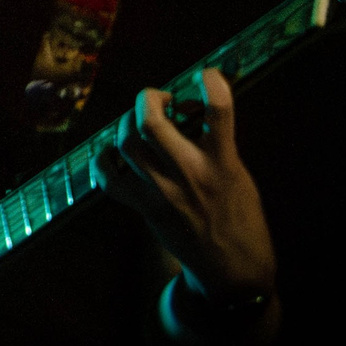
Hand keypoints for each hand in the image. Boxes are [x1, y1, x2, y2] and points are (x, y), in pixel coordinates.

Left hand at [95, 68, 276, 299]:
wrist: (233, 271)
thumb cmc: (241, 219)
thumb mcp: (240, 177)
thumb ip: (219, 145)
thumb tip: (193, 110)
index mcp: (222, 164)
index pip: (218, 112)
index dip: (212, 82)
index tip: (207, 74)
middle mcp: (189, 175)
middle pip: (150, 122)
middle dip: (149, 98)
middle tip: (159, 99)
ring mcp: (161, 192)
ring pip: (126, 143)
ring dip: (128, 122)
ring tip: (141, 122)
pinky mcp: (144, 209)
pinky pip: (108, 178)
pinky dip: (104, 160)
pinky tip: (115, 153)